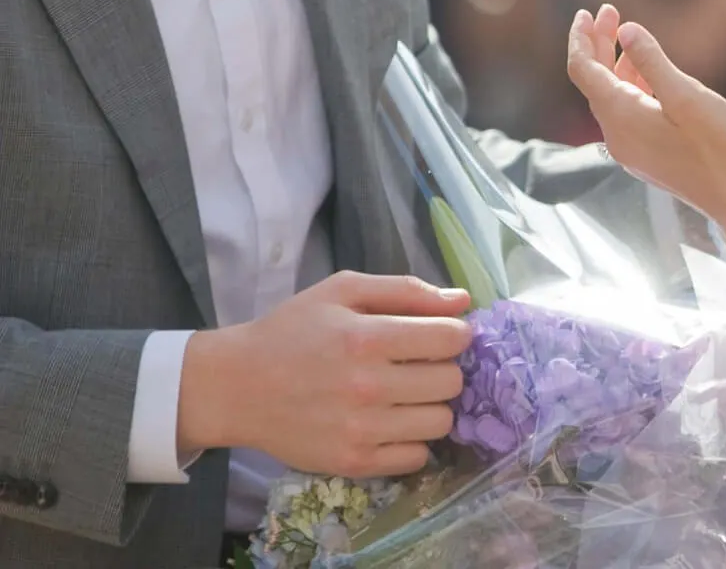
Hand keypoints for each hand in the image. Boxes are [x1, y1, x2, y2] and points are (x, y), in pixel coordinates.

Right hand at [178, 272, 471, 477]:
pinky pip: (417, 457)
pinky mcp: (353, 462)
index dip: (454, 333)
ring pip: (440, 422)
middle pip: (451, 382)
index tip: (439, 335)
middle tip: (418, 365)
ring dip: (431, 406)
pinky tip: (392, 423)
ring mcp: (361, 430)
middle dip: (443, 368)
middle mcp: (367, 387)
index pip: (450, 340)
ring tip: (406, 395)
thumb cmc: (292, 331)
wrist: (236, 387)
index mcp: (366, 338)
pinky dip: (412, 440)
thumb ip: (405, 290)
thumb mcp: (342, 291)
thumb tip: (462, 301)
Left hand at [566, 5, 725, 234]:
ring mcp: (631, 149)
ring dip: (616, 63)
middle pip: (594, 82)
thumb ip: (653, 61)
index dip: (581, 38)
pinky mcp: (646, 156)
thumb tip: (626, 30)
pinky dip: (630, 85)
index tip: (586, 10)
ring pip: (611, 97)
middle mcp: (617, 135)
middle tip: (609, 10)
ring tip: (629, 34)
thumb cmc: (721, 148)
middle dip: (598, 44)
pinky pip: (627, 113)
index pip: (582, 70)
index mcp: (621, 117)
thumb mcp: (688, 96)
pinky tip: (648, 73)